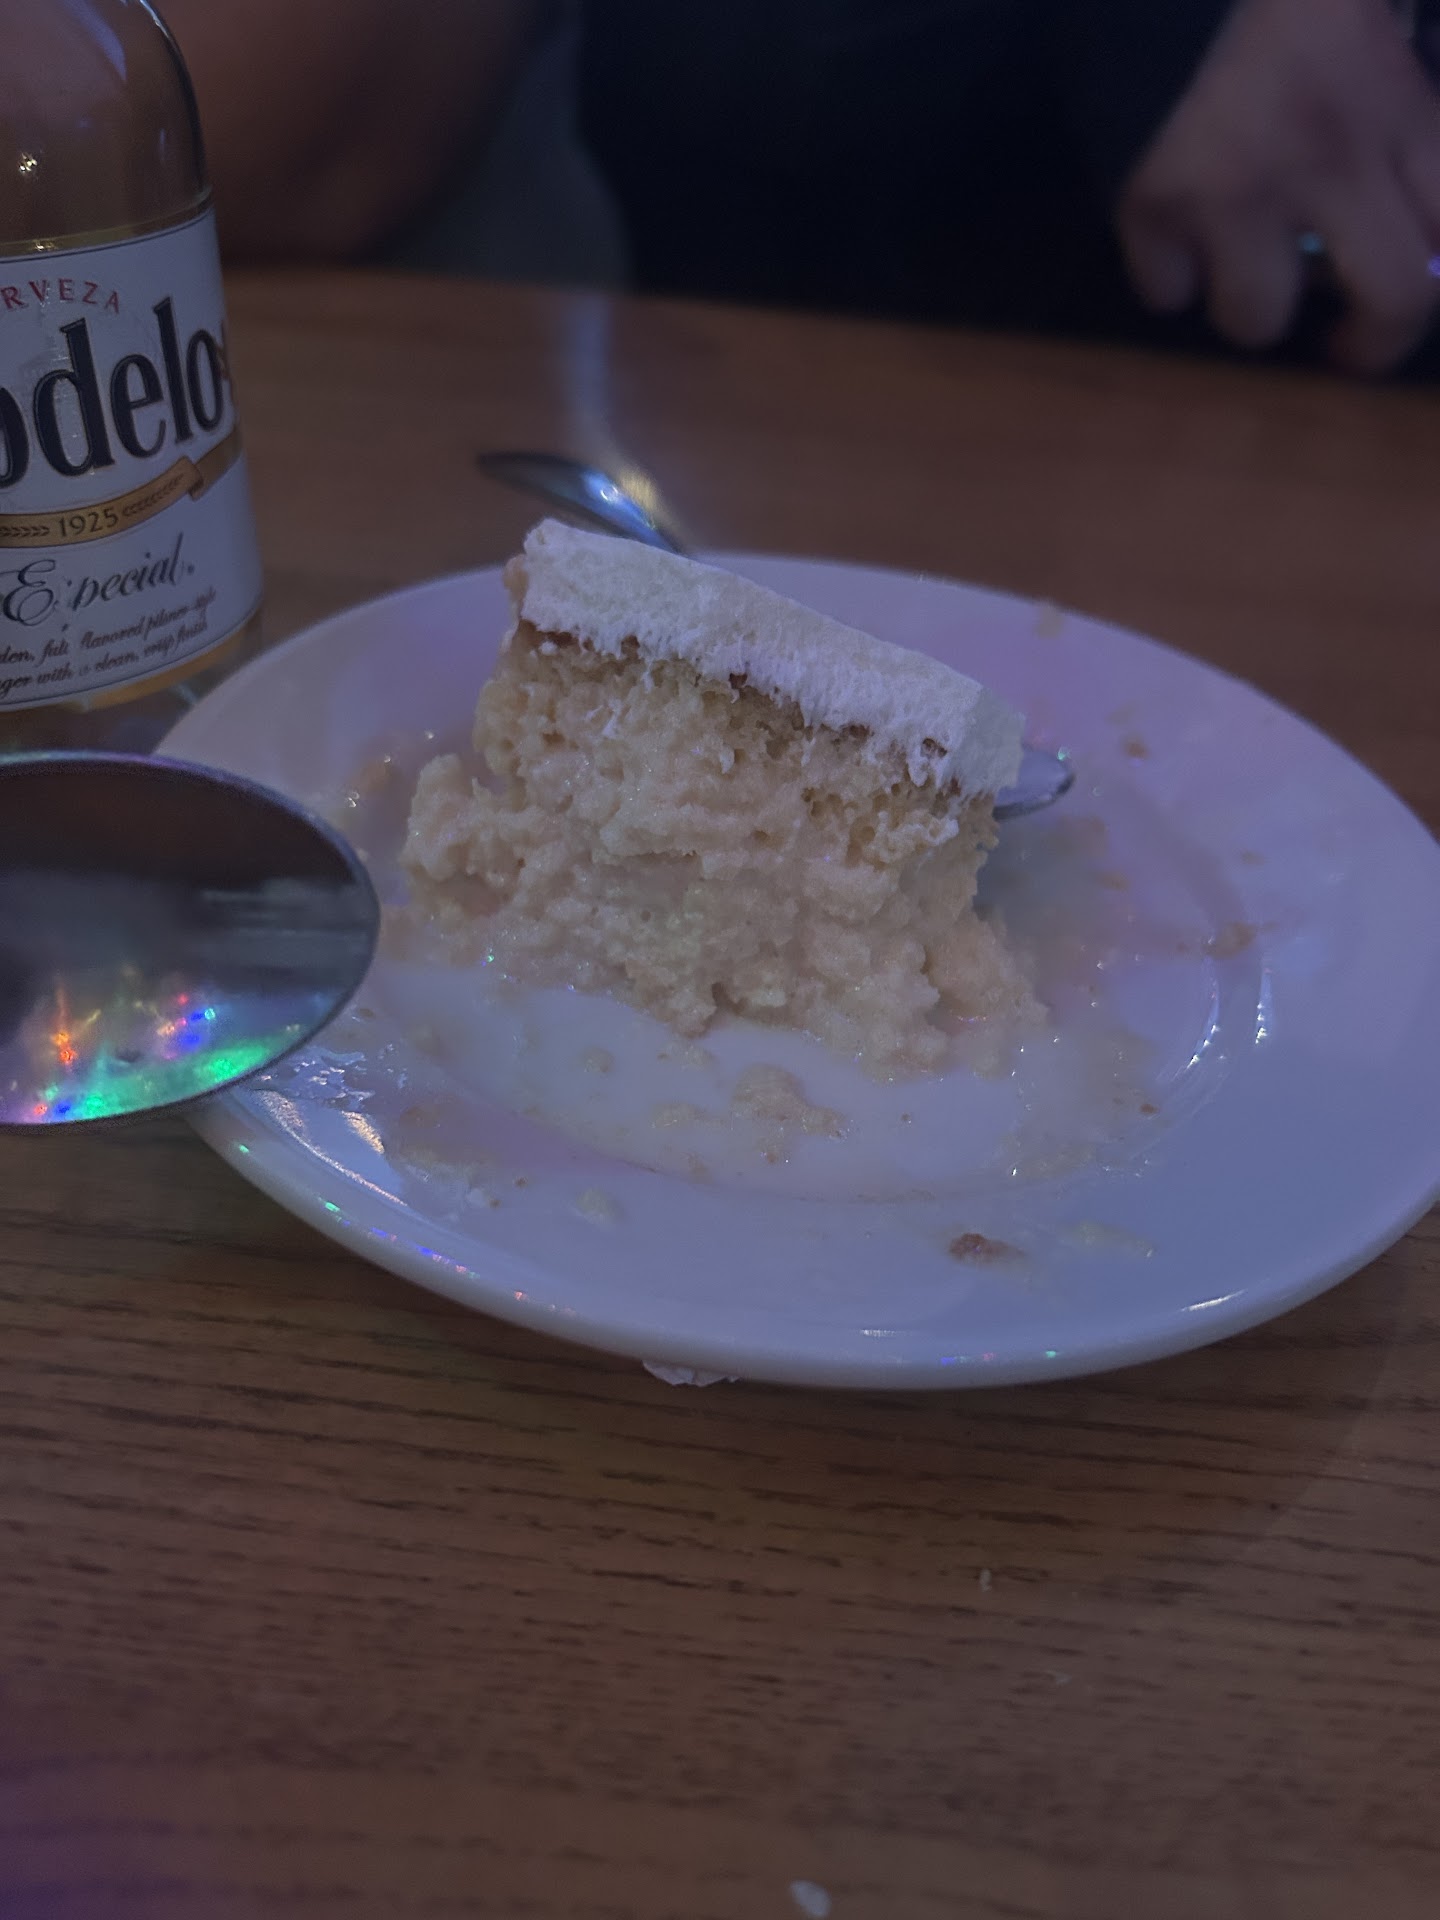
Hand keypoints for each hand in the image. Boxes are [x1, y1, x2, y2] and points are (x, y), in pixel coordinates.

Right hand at [1116, 0, 1439, 372]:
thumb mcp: (1361, 16)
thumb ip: (1392, 94)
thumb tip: (1402, 201)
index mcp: (1394, 103)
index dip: (1433, 286)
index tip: (1404, 304)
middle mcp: (1331, 158)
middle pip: (1395, 298)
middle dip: (1369, 341)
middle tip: (1340, 344)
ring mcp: (1236, 191)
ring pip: (1257, 319)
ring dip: (1246, 304)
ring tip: (1233, 264)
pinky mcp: (1150, 207)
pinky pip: (1163, 292)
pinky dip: (1165, 275)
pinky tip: (1169, 235)